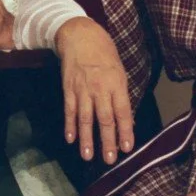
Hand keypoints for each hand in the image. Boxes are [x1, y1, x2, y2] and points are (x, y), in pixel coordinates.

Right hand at [54, 17, 134, 163]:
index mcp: (117, 84)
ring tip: (87, 156)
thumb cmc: (104, 54)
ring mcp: (82, 89)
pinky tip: (70, 139)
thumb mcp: (119, 71)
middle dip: (107, 141)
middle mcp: (100, 89)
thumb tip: (126, 120)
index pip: (123, 112)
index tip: (127, 148)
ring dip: (86, 139)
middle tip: (109, 159)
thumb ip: (121, 96)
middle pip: (104, 119)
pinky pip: (69, 110)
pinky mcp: (68, 89)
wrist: (80, 36)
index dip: (125, 131)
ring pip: (85, 118)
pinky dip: (69, 125)